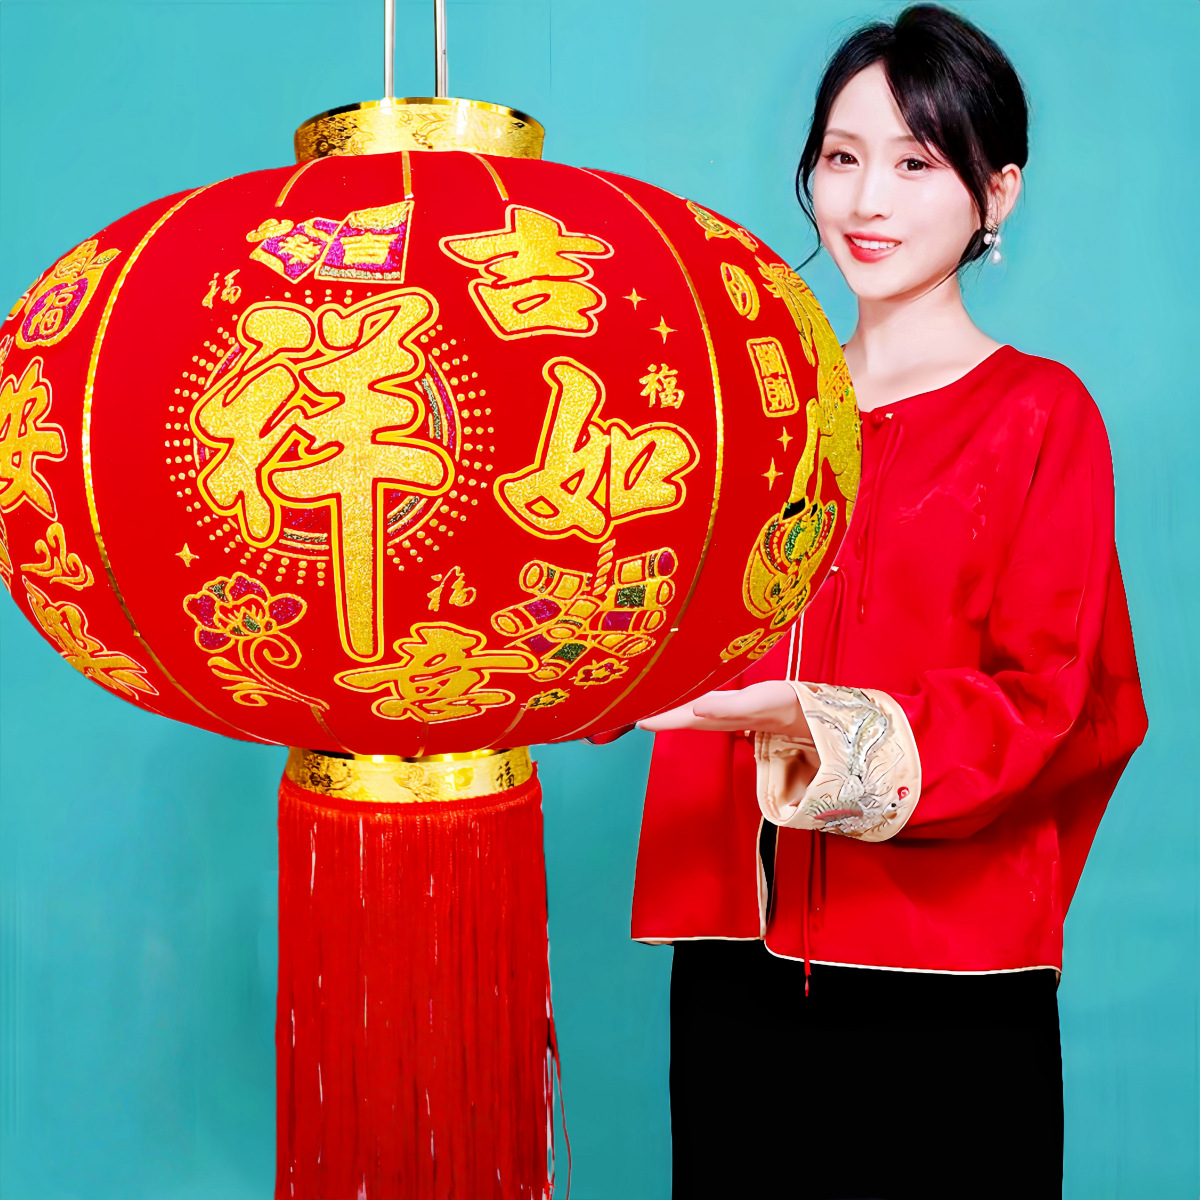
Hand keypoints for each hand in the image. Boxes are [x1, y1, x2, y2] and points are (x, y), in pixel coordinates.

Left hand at [637, 680, 810, 737]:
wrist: (803, 712)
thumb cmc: (782, 705)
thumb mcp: (756, 702)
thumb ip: (726, 706)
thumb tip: (696, 708)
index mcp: (713, 716)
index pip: (675, 717)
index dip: (652, 717)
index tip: (628, 716)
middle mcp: (711, 716)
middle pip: (673, 716)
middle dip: (651, 712)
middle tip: (623, 705)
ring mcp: (717, 712)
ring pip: (682, 710)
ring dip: (663, 707)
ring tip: (642, 699)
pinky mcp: (725, 705)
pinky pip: (694, 703)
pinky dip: (681, 699)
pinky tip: (676, 693)